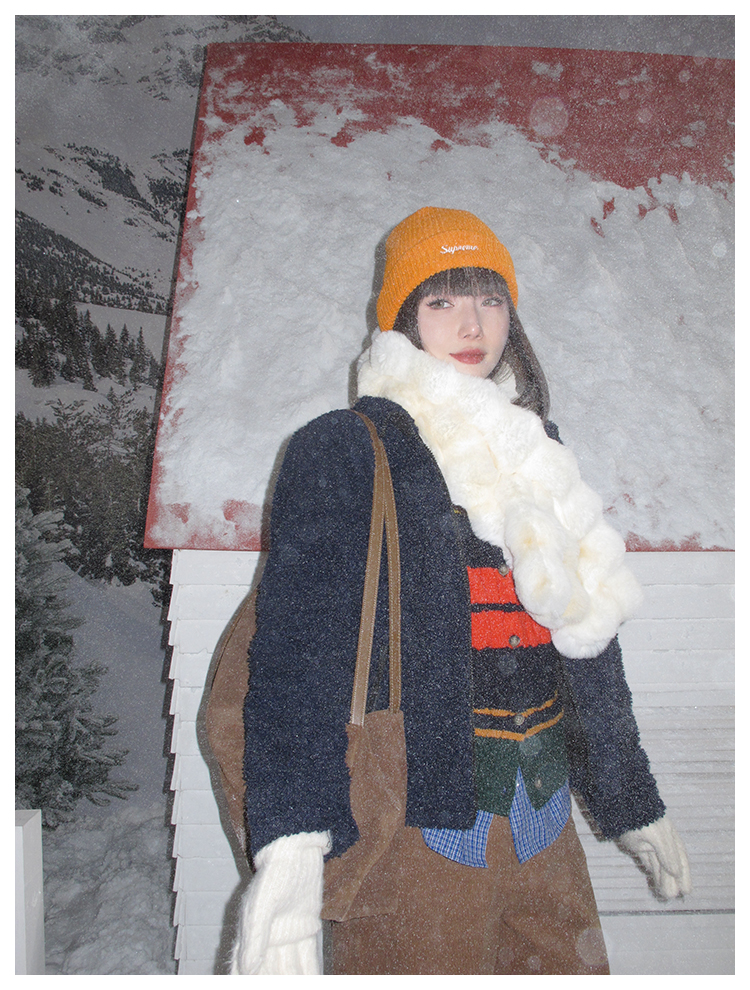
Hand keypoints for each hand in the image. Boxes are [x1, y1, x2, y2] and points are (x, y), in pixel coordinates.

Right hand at [230, 830, 331, 974]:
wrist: (297, 849)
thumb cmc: (274, 873)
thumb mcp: (261, 905)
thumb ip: (255, 937)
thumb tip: (249, 970)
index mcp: (250, 936)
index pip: (244, 970)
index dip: (243, 981)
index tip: (241, 988)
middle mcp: (267, 940)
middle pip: (269, 975)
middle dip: (273, 984)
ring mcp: (287, 936)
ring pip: (290, 971)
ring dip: (294, 983)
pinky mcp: (306, 929)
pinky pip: (309, 959)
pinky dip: (312, 974)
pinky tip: (315, 983)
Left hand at [618, 815, 690, 899]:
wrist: (622, 808)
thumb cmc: (644, 820)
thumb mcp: (658, 836)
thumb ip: (667, 854)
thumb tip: (676, 872)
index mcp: (670, 835)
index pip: (680, 857)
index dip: (684, 874)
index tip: (686, 890)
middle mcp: (661, 840)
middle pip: (669, 864)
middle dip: (672, 881)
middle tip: (674, 896)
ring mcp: (649, 844)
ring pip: (658, 865)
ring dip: (662, 880)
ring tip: (665, 895)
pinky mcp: (637, 846)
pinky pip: (648, 862)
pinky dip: (653, 872)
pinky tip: (656, 883)